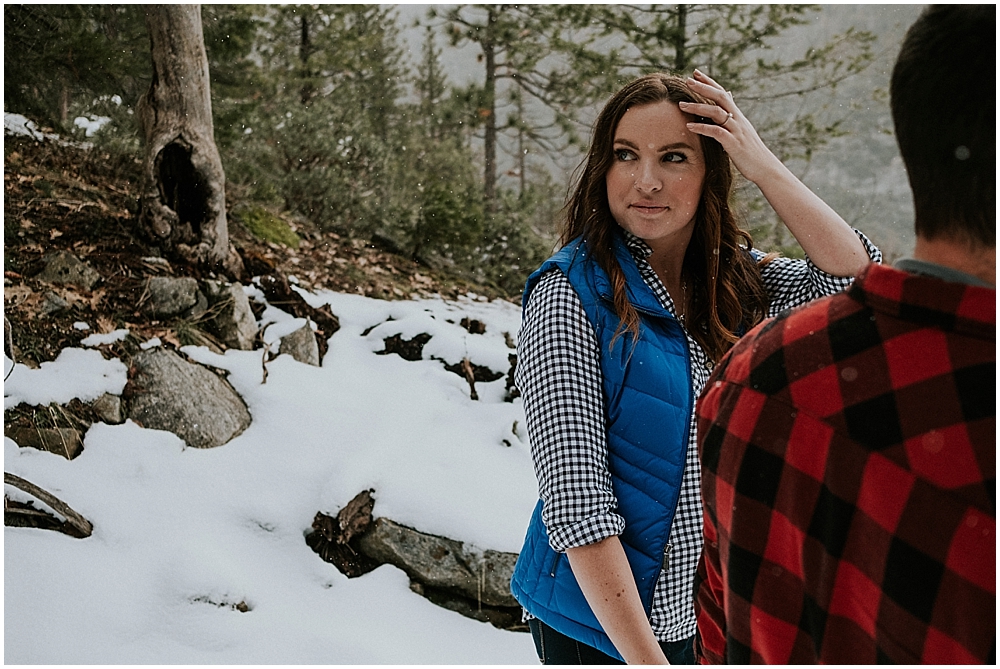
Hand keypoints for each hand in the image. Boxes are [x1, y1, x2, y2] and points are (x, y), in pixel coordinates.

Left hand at [679, 69, 782, 184]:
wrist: (765, 168)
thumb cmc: (750, 151)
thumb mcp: (742, 130)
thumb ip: (733, 115)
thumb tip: (729, 98)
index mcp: (738, 116)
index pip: (723, 93)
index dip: (709, 82)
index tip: (695, 73)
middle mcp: (738, 119)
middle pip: (720, 97)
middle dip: (703, 87)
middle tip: (687, 80)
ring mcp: (736, 130)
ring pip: (717, 112)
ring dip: (698, 107)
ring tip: (681, 105)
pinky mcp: (733, 143)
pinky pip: (716, 132)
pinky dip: (702, 127)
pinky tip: (689, 126)